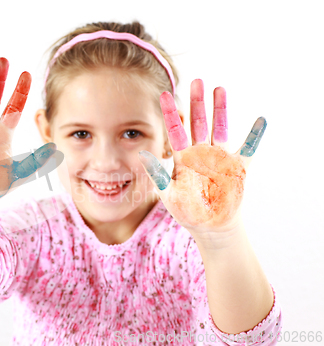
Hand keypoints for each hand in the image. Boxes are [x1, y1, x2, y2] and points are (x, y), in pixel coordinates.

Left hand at [139, 79, 266, 235]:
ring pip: (220, 129)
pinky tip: (260, 120)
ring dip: (220, 110)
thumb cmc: (187, 210)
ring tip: (220, 89)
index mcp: (183, 158)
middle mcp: (201, 153)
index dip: (170, 114)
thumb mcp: (168, 194)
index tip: (164, 94)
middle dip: (197, 103)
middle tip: (197, 81)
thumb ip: (157, 175)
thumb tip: (142, 155)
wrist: (210, 226)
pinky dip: (254, 136)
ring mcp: (220, 158)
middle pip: (198, 123)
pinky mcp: (237, 167)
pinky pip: (247, 149)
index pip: (175, 130)